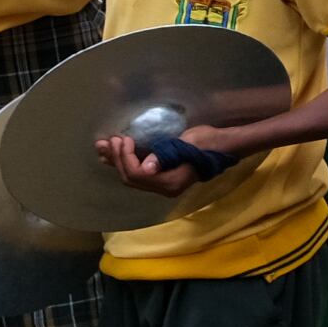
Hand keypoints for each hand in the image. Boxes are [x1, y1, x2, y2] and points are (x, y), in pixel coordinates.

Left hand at [99, 130, 215, 192]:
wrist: (224, 145)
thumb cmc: (209, 141)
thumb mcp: (189, 143)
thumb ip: (167, 154)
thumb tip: (147, 167)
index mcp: (172, 182)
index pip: (139, 174)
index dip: (126, 157)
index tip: (125, 138)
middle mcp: (165, 188)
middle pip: (131, 178)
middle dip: (117, 158)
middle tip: (112, 138)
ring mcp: (163, 185)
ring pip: (132, 177)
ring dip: (117, 160)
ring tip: (103, 146)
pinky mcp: (162, 178)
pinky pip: (138, 173)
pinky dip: (125, 162)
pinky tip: (114, 153)